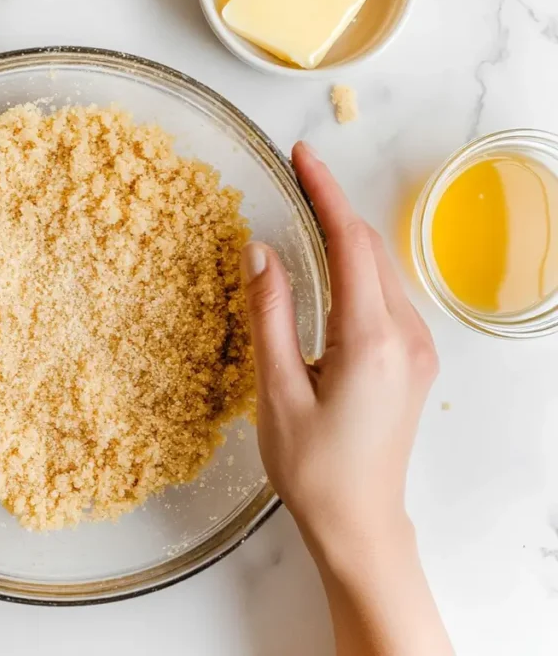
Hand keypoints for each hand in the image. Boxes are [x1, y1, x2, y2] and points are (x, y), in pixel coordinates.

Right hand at [242, 143, 451, 654]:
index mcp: (371, 340)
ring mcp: (417, 349)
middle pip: (371, 249)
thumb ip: (270, 313)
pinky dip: (358, 270)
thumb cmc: (312, 467)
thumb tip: (259, 250)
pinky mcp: (413, 362)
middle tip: (297, 176)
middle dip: (335, 208)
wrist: (360, 522)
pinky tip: (330, 270)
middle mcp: (406, 336)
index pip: (349, 243)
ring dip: (347, 238)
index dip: (324, 193)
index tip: (302, 155)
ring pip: (382, 270)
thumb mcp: (276, 390)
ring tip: (307, 214)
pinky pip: (387, 297)